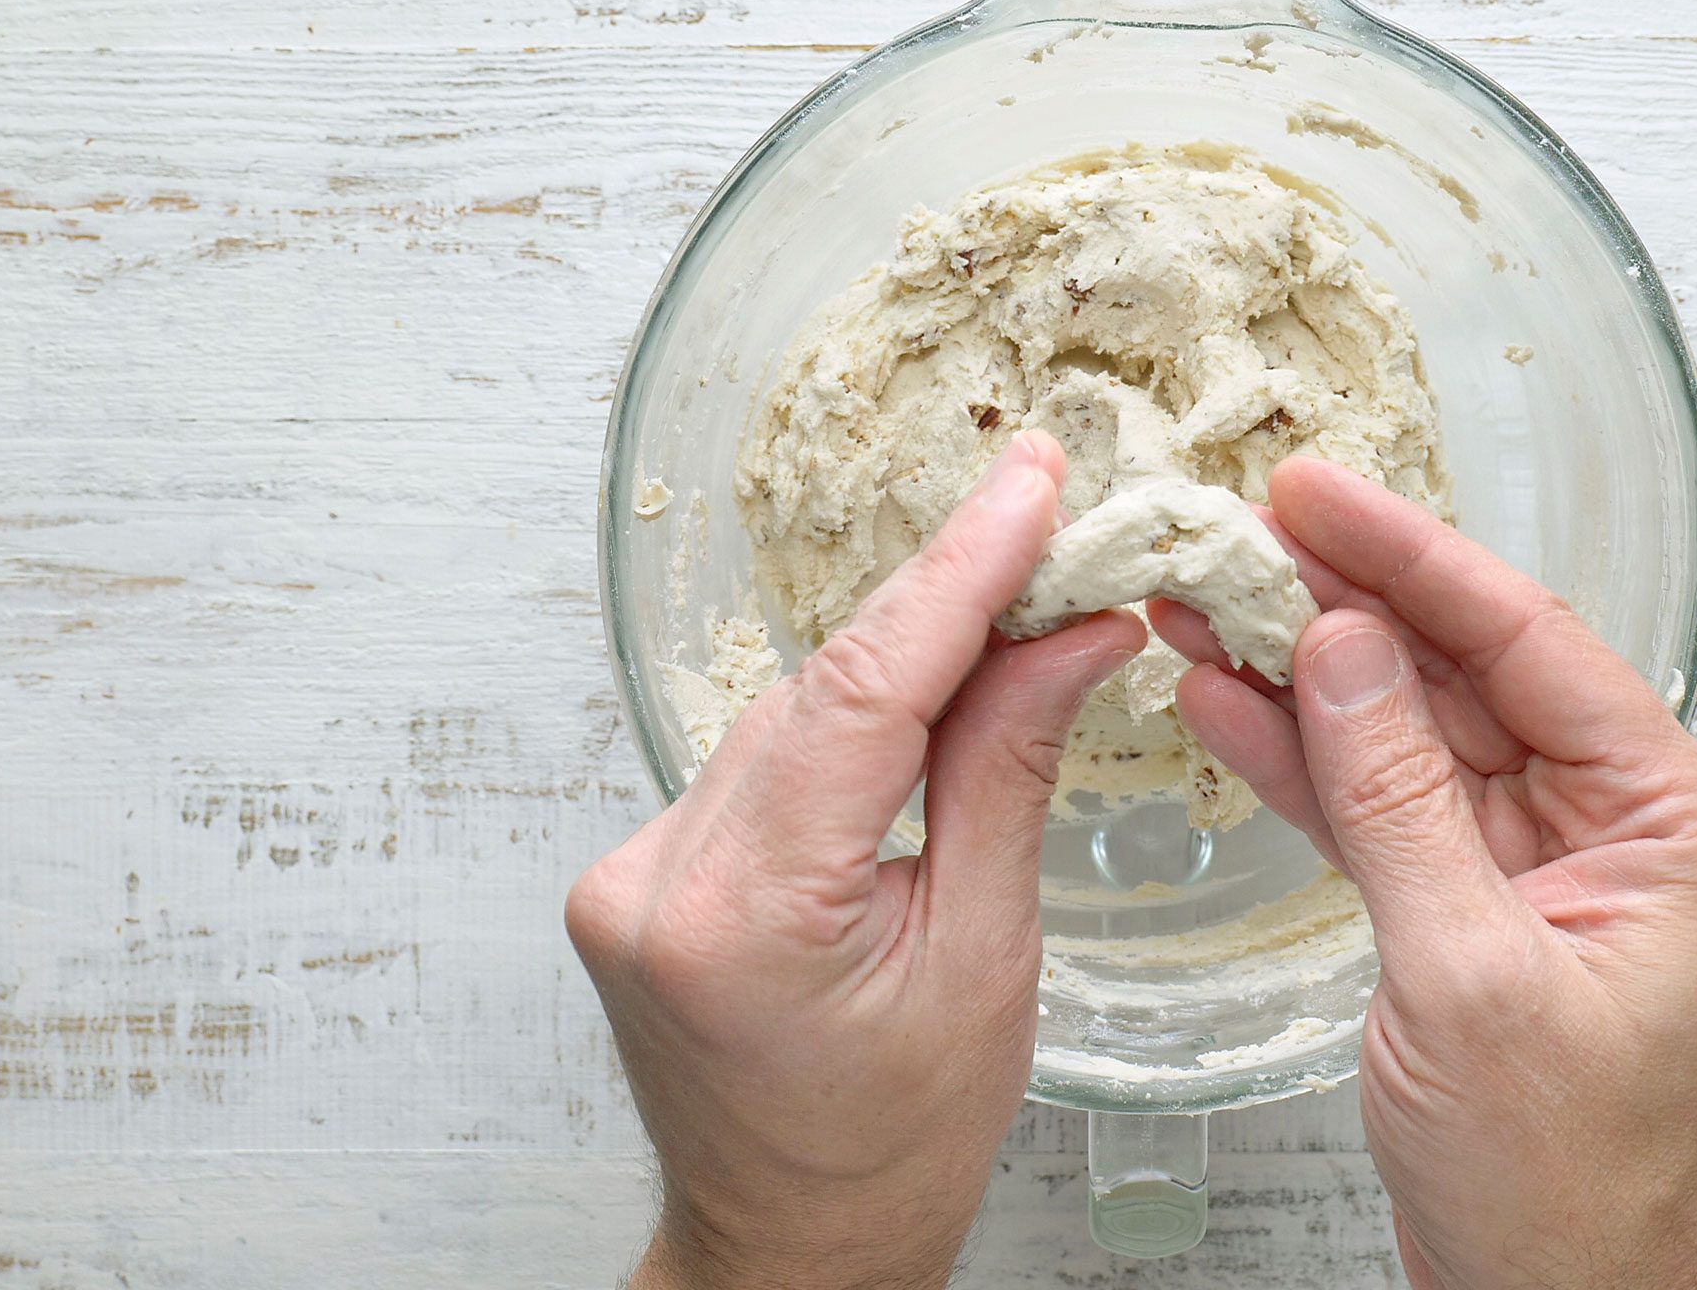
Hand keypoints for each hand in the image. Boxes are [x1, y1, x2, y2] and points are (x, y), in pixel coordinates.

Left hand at [567, 432, 1143, 1289]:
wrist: (791, 1247)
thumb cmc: (893, 1144)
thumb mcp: (986, 959)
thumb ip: (1007, 772)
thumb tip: (1065, 632)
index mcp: (744, 914)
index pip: (861, 689)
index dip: (958, 571)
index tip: (1029, 484)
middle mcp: (657, 877)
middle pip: (824, 686)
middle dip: (950, 605)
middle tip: (1057, 528)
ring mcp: (630, 871)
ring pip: (791, 711)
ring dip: (901, 659)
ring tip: (1020, 601)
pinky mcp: (637, 869)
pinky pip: (760, 754)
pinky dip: (846, 717)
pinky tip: (923, 691)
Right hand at [1151, 458, 1696, 1289]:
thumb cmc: (1566, 1183)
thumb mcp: (1470, 975)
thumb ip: (1399, 798)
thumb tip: (1341, 649)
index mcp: (1668, 816)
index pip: (1528, 639)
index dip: (1410, 555)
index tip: (1314, 492)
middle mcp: (1610, 820)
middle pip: (1462, 668)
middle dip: (1340, 603)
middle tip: (1234, 534)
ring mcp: (1534, 861)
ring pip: (1406, 728)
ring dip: (1301, 674)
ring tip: (1201, 604)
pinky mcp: (1466, 906)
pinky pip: (1378, 805)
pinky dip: (1300, 762)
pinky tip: (1223, 705)